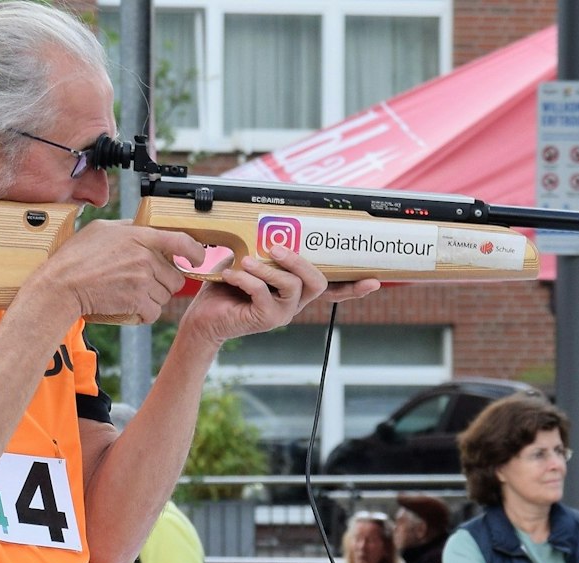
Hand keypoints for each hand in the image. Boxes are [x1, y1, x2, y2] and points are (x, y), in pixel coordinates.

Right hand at [34, 221, 196, 324]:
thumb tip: (140, 227)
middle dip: (164, 282)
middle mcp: (145, 258)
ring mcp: (142, 280)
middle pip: (175, 277)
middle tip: (144, 283)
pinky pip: (153, 312)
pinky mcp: (136, 301)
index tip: (197, 259)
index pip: (182, 241)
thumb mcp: (101, 229)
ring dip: (153, 298)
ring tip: (131, 293)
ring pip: (165, 296)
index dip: (195, 252)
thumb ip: (126, 227)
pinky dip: (145, 313)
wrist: (61, 286)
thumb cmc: (74, 257)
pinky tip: (131, 307)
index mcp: (140, 236)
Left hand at [176, 246, 378, 343]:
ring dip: (270, 269)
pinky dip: (247, 280)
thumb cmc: (227, 288)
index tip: (374, 281)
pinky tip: (233, 275)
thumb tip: (271, 227)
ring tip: (248, 261)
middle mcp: (295, 302)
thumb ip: (265, 251)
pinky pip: (263, 294)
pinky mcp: (265, 320)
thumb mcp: (248, 262)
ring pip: (293, 287)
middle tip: (278, 248)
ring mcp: (283, 313)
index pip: (331, 288)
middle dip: (300, 261)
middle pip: (317, 281)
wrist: (204, 318)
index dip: (353, 286)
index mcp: (296, 289)